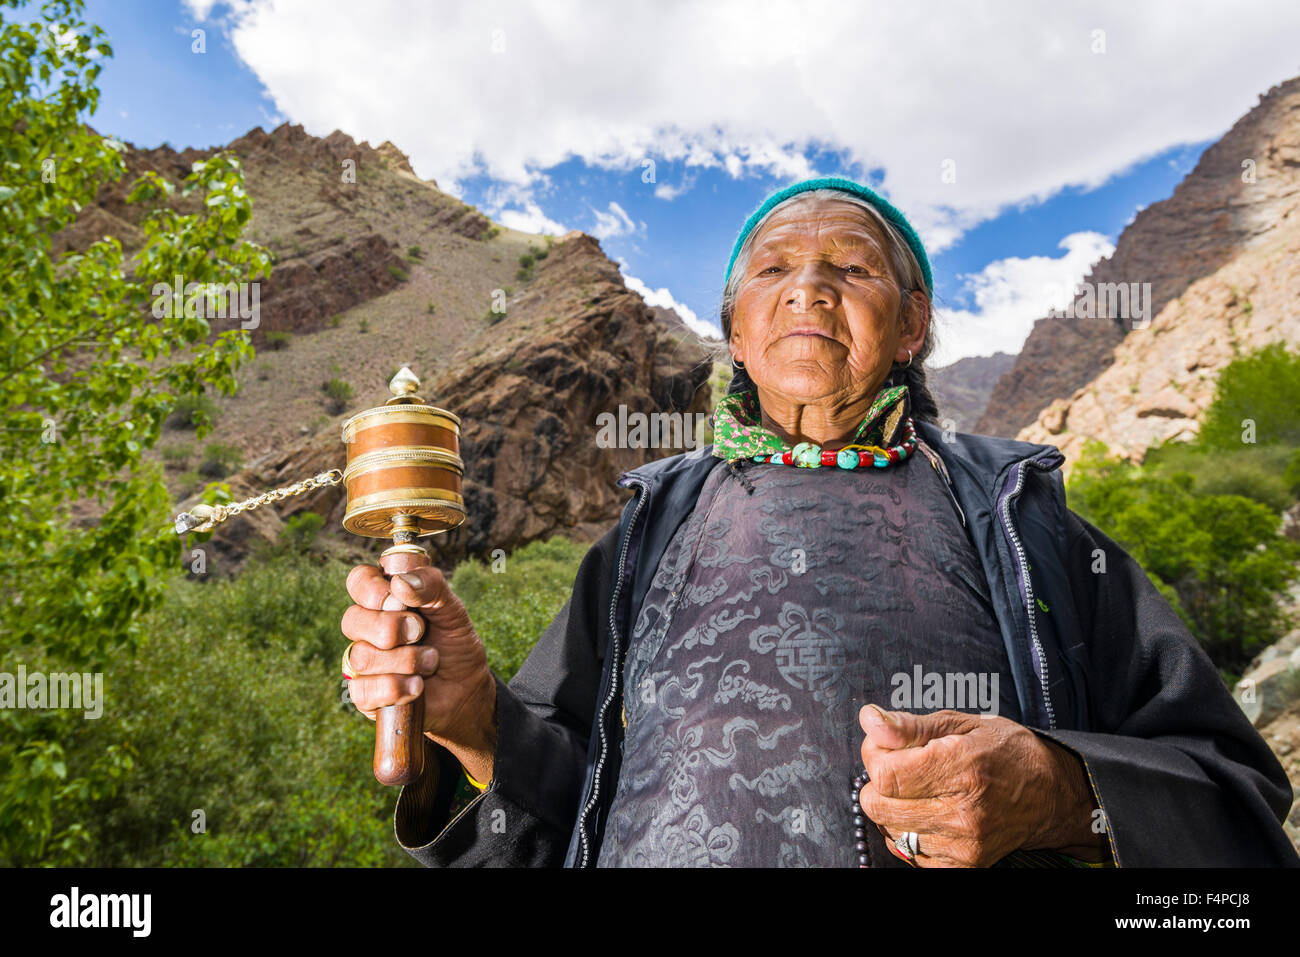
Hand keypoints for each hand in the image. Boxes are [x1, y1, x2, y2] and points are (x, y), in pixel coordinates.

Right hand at [341, 563, 496, 781]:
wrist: (466, 689)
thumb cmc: (455, 645)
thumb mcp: (453, 611)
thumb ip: (432, 587)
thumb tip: (400, 582)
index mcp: (385, 600)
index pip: (358, 581)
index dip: (369, 588)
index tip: (394, 598)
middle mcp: (367, 628)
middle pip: (352, 620)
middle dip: (392, 628)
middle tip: (420, 632)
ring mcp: (362, 662)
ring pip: (362, 656)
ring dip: (405, 660)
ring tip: (430, 663)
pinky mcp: (364, 694)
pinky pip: (364, 689)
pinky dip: (398, 688)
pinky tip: (417, 687)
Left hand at [857, 705, 1107, 866]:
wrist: (1050, 794)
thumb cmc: (1005, 751)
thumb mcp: (960, 723)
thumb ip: (909, 726)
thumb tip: (869, 720)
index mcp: (961, 768)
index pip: (885, 773)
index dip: (874, 755)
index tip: (887, 744)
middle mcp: (962, 812)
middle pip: (878, 805)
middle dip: (879, 781)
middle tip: (902, 766)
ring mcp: (962, 844)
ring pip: (889, 829)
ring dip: (893, 807)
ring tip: (920, 789)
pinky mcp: (962, 864)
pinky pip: (908, 852)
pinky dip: (908, 831)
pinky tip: (928, 812)